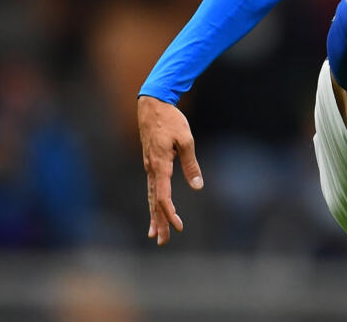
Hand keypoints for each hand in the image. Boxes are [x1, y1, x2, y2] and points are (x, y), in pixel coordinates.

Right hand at [138, 95, 202, 245]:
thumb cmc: (171, 120)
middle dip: (159, 222)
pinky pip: (152, 187)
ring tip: (155, 234)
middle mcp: (151, 169)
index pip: (163, 196)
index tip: (179, 226)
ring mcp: (149, 166)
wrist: (153, 104)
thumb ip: (191, 163)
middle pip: (154, 201)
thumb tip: (197, 185)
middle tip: (162, 242)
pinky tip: (156, 208)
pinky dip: (153, 200)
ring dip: (154, 215)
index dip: (170, 214)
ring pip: (151, 196)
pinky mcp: (150, 163)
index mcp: (160, 165)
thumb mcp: (186, 140)